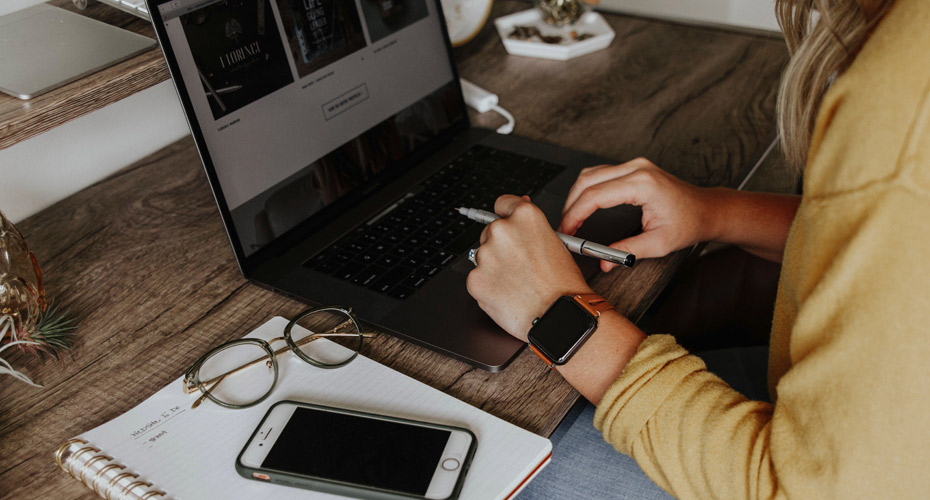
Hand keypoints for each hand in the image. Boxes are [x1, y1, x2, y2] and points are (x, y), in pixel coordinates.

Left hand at [466, 195, 592, 341]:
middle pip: (490, 231)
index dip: (506, 215)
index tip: (507, 222)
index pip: (503, 203)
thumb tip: (519, 211)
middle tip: (519, 265)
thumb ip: (532, 226)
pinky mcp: (475, 279)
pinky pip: (478, 278)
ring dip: (494, 267)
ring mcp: (486, 255)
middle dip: (501, 247)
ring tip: (517, 283)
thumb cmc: (563, 285)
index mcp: (525, 217)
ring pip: (483, 257)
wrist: (558, 315)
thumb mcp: (557, 244)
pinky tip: (508, 293)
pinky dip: (489, 286)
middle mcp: (502, 231)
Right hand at [559, 158, 712, 270]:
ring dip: (576, 196)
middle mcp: (637, 168)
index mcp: (643, 184)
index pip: (595, 196)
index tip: (567, 231)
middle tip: (565, 228)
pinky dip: (587, 189)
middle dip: (570, 205)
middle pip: (588, 181)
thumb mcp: (658, 243)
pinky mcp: (633, 168)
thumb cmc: (688, 223)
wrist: (706, 210)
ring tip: (571, 219)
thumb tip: (604, 262)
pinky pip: (601, 173)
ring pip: (591, 174)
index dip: (575, 214)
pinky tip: (583, 206)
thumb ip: (628, 252)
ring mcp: (635, 165)